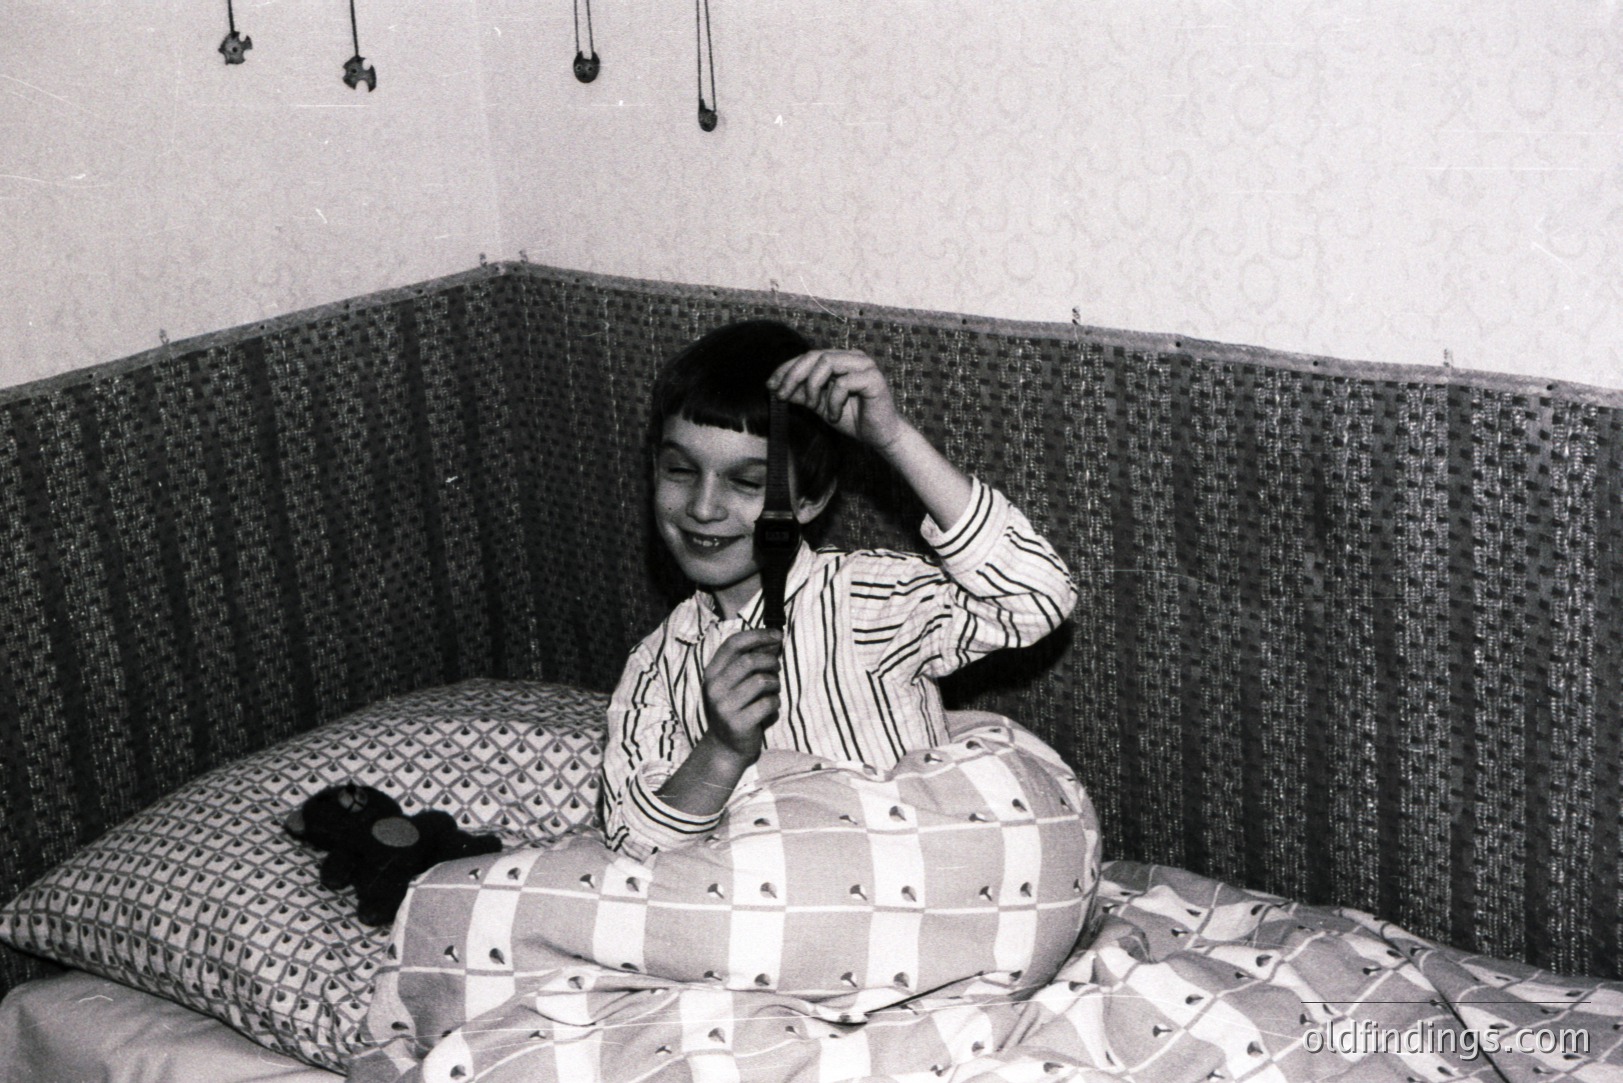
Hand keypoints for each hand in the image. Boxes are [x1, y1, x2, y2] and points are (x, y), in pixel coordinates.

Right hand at [701, 628, 782, 760]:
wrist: (726, 747)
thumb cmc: (736, 708)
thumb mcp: (734, 683)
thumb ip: (749, 661)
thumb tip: (774, 639)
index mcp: (712, 673)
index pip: (733, 644)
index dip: (758, 635)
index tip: (777, 635)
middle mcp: (714, 688)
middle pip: (749, 661)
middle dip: (770, 661)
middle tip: (777, 668)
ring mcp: (724, 707)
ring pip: (761, 681)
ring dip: (775, 683)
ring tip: (773, 690)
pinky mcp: (738, 723)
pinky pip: (768, 703)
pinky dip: (775, 703)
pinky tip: (770, 707)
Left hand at [768, 349, 906, 451]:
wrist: (879, 435)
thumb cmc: (853, 418)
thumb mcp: (820, 405)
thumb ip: (801, 394)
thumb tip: (776, 387)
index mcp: (840, 359)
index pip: (808, 356)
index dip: (786, 369)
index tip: (770, 385)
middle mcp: (852, 356)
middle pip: (815, 355)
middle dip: (793, 375)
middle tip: (781, 395)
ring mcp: (864, 365)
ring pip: (827, 363)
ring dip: (814, 386)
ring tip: (815, 407)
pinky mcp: (873, 378)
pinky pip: (843, 382)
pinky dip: (834, 401)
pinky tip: (835, 416)